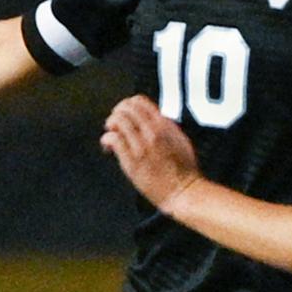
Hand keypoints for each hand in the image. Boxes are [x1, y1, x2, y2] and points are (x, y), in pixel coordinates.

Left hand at [100, 95, 202, 211]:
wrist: (183, 191)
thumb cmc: (184, 171)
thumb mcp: (180, 139)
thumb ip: (166, 127)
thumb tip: (154, 119)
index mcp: (164, 124)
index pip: (139, 101)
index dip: (127, 105)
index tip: (125, 113)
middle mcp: (152, 131)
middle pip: (125, 108)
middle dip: (117, 113)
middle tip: (114, 123)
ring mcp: (141, 145)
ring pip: (117, 121)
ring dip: (110, 125)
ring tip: (111, 134)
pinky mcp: (131, 161)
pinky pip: (113, 139)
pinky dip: (107, 139)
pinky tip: (108, 147)